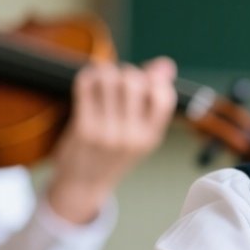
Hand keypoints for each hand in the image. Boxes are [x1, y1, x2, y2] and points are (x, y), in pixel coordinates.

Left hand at [45, 57, 177, 223]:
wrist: (84, 185)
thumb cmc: (114, 155)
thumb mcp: (141, 133)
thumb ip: (153, 99)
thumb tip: (166, 64)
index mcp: (151, 137)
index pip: (164, 97)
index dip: (156, 80)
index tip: (145, 81)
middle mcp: (131, 135)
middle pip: (134, 82)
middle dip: (127, 72)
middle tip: (119, 80)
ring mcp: (106, 132)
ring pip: (109, 79)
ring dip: (106, 71)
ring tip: (103, 79)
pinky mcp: (83, 128)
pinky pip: (86, 86)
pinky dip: (88, 76)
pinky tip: (90, 81)